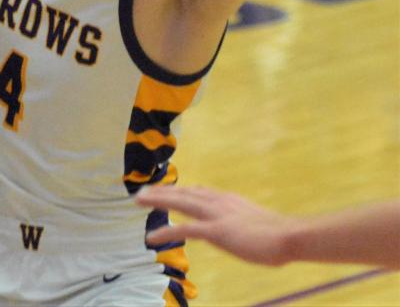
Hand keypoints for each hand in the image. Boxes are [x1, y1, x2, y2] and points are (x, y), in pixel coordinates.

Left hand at [136, 185, 292, 265]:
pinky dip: (165, 232)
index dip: (180, 190)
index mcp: (228, 200)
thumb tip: (235, 224)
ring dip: (157, 200)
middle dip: (161, 191)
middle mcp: (218, 202)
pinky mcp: (216, 231)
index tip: (168, 190)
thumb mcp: (255, 220)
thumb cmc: (280, 233)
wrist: (290, 236)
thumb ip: (241, 219)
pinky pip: (184, 229)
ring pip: (179, 202)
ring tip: (138, 201)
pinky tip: (150, 238)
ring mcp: (215, 215)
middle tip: (142, 192)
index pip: (198, 191)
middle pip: (183, 192)